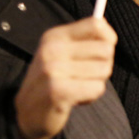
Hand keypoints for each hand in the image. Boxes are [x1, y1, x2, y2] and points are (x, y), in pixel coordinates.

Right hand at [15, 17, 116, 138]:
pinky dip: (91, 96)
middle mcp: (52, 49)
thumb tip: (110, 36)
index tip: (103, 51)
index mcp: (55, 36)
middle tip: (85, 75)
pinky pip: (97, 88)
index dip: (109, 38)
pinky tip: (75, 99)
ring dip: (96, 82)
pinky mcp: (58, 90)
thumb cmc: (53, 80)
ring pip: (104, 70)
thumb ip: (85, 41)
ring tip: (77, 87)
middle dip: (103, 65)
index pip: (96, 25)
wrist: (28, 113)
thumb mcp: (63, 53)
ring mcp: (53, 69)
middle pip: (106, 49)